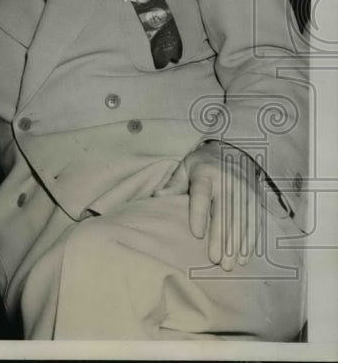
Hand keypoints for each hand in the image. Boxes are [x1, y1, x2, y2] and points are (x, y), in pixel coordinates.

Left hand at [154, 140, 265, 270]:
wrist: (236, 148)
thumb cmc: (203, 163)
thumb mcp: (186, 166)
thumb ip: (174, 183)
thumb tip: (157, 196)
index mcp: (206, 175)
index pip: (201, 195)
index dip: (200, 215)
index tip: (197, 235)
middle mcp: (227, 183)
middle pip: (224, 214)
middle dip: (221, 239)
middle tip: (216, 262)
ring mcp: (244, 192)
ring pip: (240, 221)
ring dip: (236, 245)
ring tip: (230, 265)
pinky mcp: (256, 199)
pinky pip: (254, 222)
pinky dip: (250, 241)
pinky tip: (245, 256)